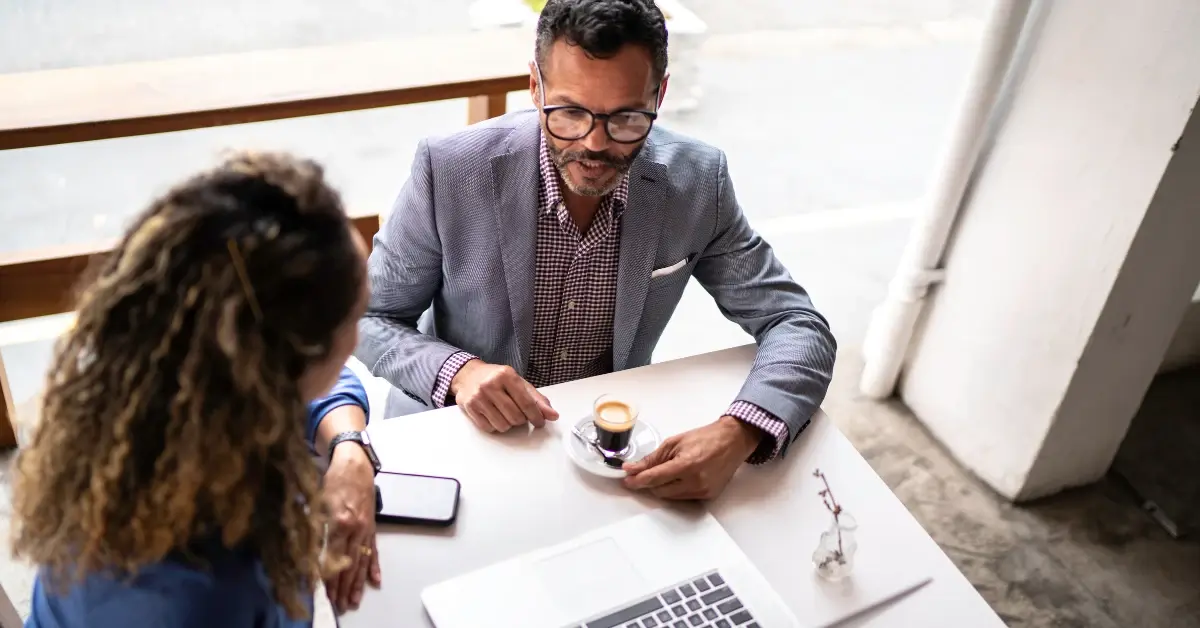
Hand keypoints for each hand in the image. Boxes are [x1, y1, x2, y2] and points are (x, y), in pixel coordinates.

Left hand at [322, 443, 381, 614]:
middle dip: (344, 587)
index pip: (333, 557)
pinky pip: (374, 550)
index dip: (329, 577)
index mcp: (341, 523)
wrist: (355, 463)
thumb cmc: (333, 479)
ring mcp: (366, 529)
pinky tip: (375, 581)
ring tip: (354, 601)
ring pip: (362, 562)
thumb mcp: (319, 501)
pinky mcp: (372, 527)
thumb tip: (307, 549)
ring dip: (358, 583)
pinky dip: (374, 567)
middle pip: (350, 564)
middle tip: (340, 606)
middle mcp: (356, 529)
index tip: (325, 593)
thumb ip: (315, 525)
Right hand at [449, 360, 558, 432]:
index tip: (540, 423)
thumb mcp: (519, 383)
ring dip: (508, 424)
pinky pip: (489, 428)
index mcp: (507, 375)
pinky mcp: (469, 407)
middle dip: (521, 420)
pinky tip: (494, 415)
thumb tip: (553, 416)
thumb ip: (537, 400)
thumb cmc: (497, 379)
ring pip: (502, 425)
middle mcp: (491, 384)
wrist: (468, 375)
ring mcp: (478, 397)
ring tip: (505, 413)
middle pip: (515, 417)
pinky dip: (495, 426)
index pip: (527, 403)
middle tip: (519, 414)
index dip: (536, 417)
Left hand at [622, 416, 761, 499]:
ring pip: (670, 497)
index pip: (655, 478)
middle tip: (643, 473)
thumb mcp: (674, 443)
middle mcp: (695, 482)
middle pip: (660, 491)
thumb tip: (633, 468)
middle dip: (649, 483)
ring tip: (667, 471)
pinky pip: (683, 498)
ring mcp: (703, 492)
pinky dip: (676, 489)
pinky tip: (679, 477)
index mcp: (686, 465)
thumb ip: (652, 459)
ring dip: (662, 487)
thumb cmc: (705, 438)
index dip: (637, 480)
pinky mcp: (708, 497)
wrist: (732, 441)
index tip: (627, 480)